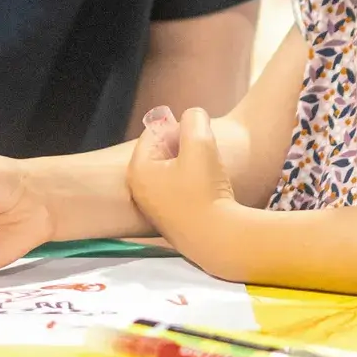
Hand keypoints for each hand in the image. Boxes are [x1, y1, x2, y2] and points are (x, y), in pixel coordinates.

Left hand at [127, 105, 236, 260]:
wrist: (219, 240)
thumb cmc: (205, 191)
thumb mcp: (200, 144)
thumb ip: (194, 119)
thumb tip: (193, 116)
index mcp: (138, 170)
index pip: (155, 132)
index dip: (179, 129)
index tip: (197, 140)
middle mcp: (140, 190)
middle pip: (162, 151)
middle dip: (185, 148)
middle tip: (204, 157)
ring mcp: (154, 207)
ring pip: (174, 170)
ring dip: (193, 165)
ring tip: (209, 175)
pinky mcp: (171, 220)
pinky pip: (180, 189)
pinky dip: (195, 185)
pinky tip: (209, 192)